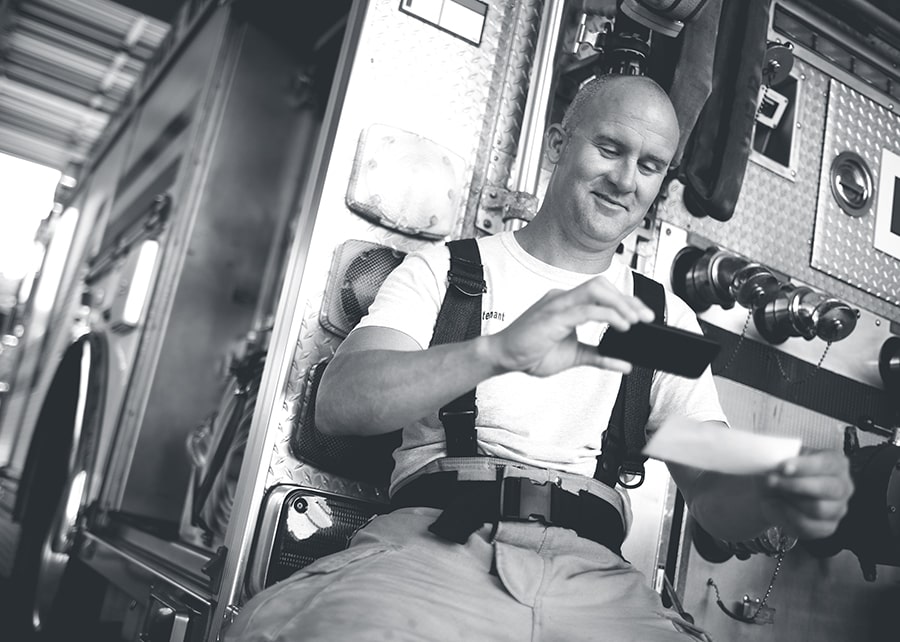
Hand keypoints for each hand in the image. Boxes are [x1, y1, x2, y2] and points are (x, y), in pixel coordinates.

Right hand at [482, 275, 654, 376]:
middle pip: (602, 286)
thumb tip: (625, 363)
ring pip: (597, 291)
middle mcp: (563, 298)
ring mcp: (557, 304)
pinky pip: (586, 309)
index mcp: (566, 303)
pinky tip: (621, 327)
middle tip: (646, 317)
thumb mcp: (574, 356)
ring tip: (635, 321)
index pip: (602, 293)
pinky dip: (608, 316)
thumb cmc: (530, 353)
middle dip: (628, 299)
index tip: (644, 316)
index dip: (626, 302)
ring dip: (621, 304)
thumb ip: (599, 357)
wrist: (503, 357)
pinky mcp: (553, 316)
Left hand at [760, 450, 853, 539]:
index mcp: (837, 463)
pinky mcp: (828, 527)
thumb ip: (786, 457)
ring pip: (817, 509)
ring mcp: (838, 509)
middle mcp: (843, 487)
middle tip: (771, 480)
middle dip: (794, 485)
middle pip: (825, 488)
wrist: (777, 490)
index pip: (827, 463)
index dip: (805, 466)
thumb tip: (779, 466)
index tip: (783, 467)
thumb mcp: (786, 457)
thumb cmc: (786, 470)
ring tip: (774, 493)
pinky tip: (775, 505)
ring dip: (790, 501)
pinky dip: (787, 516)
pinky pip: (809, 526)